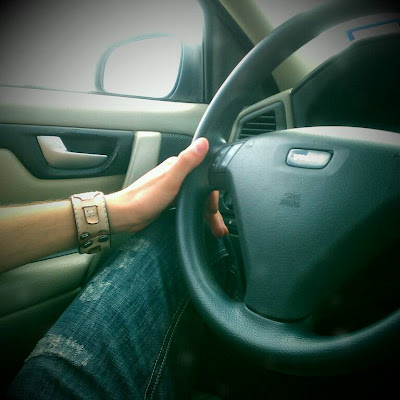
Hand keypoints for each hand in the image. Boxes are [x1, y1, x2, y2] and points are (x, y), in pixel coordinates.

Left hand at [105, 138, 228, 237]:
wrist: (125, 216)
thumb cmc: (143, 199)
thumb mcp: (170, 180)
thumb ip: (187, 161)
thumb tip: (203, 142)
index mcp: (177, 166)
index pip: (205, 173)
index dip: (212, 191)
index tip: (214, 207)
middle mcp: (175, 175)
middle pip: (202, 188)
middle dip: (212, 207)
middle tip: (217, 225)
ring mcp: (173, 188)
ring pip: (197, 198)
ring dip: (207, 213)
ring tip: (215, 228)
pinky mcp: (169, 200)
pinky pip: (189, 205)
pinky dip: (197, 214)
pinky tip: (201, 222)